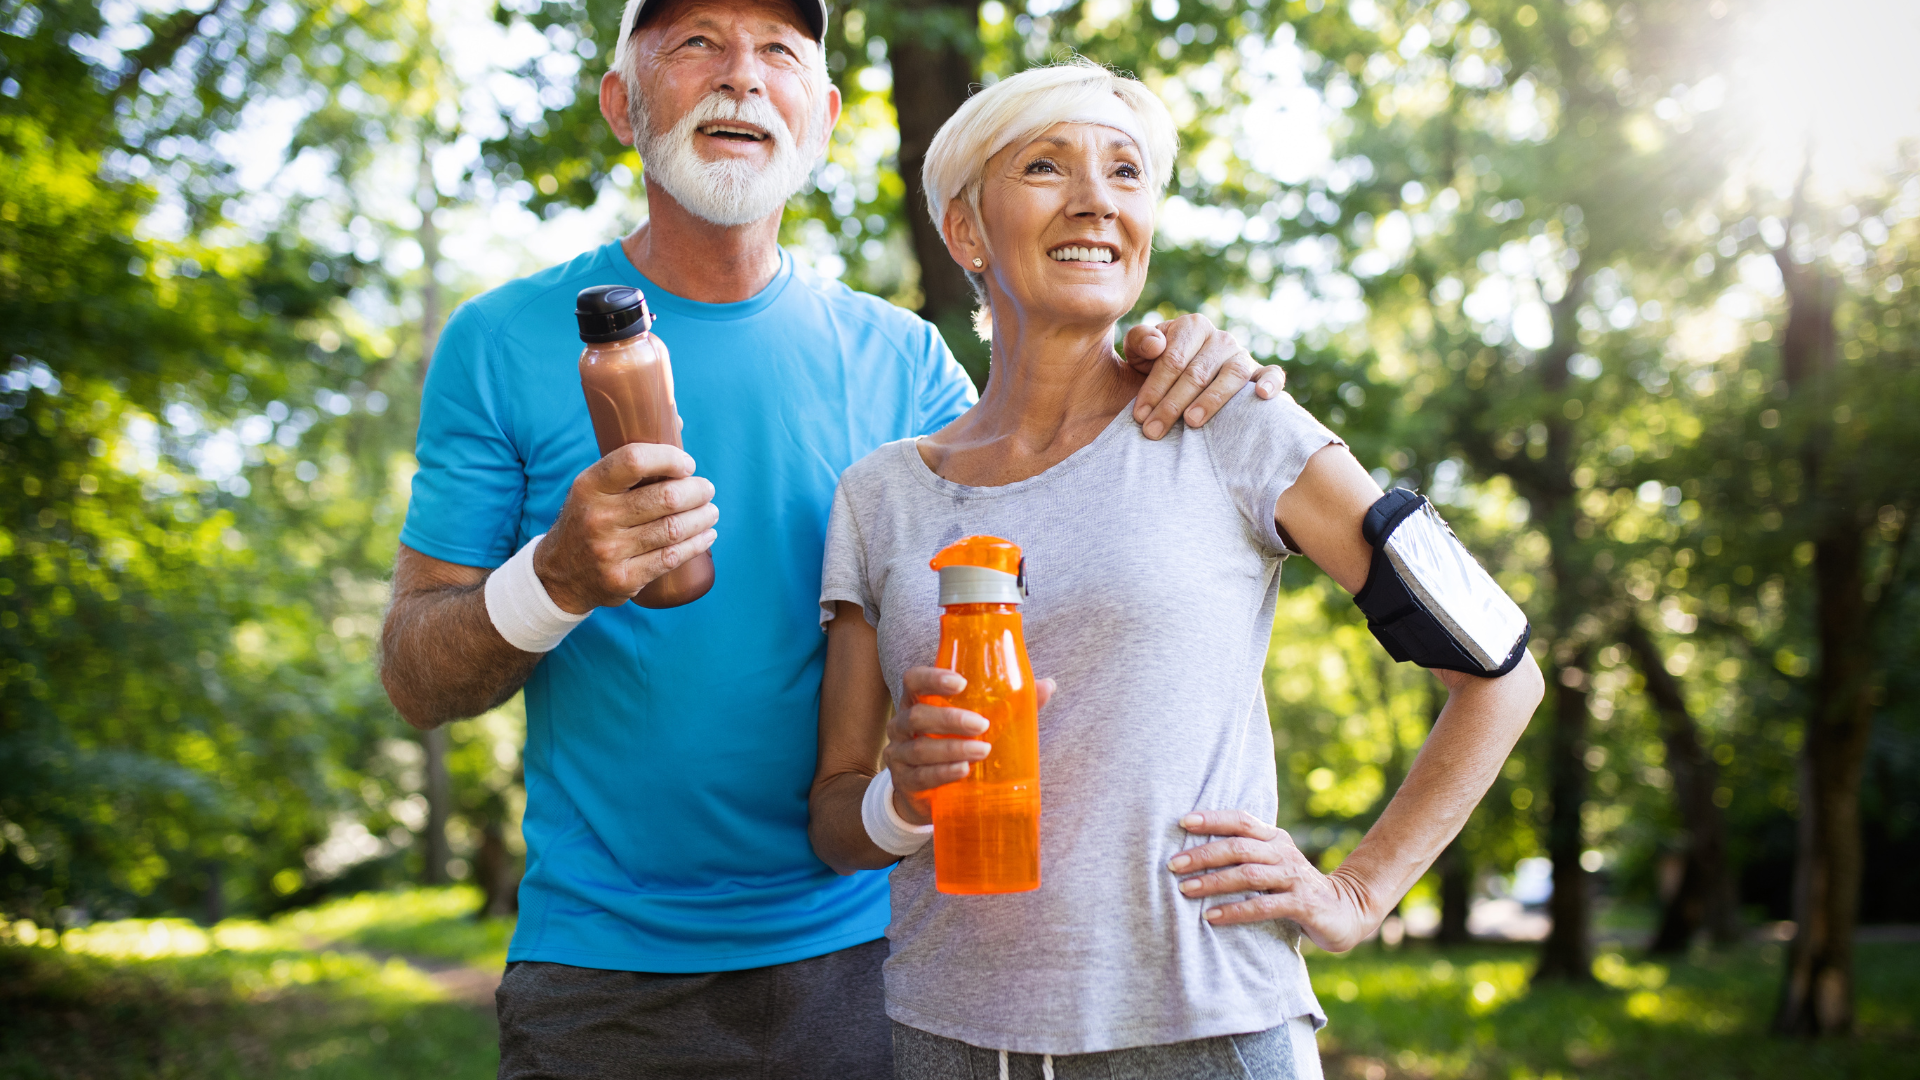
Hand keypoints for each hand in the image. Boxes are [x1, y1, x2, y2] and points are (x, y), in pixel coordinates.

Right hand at [534, 443, 718, 613]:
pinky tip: (707, 535)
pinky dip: (697, 544)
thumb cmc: (588, 519)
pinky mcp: (623, 579)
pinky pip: (671, 558)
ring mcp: (610, 551)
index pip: (634, 460)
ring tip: (712, 511)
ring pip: (673, 529)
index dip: (669, 458)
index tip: (687, 464)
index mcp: (589, 486)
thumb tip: (677, 420)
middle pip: (665, 498)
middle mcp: (598, 517)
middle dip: (697, 491)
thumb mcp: (594, 487)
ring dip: (702, 518)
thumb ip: (631, 460)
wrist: (559, 575)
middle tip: (707, 490)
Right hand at [886, 667, 1054, 825]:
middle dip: (950, 719)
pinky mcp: (904, 782)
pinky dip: (943, 773)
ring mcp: (899, 754)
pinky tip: (963, 770)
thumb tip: (1048, 685)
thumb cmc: (955, 744)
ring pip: (919, 748)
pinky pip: (920, 776)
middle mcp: (902, 724)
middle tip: (982, 724)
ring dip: (952, 749)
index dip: (932, 678)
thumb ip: (1009, 704)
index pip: (913, 680)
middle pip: (917, 715)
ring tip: (982, 751)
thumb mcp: (977, 722)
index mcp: (918, 701)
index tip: (961, 683)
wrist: (929, 792)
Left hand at [1124, 314, 1285, 439]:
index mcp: (1192, 327)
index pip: (1172, 359)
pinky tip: (1262, 396)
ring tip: (1192, 422)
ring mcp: (1242, 355)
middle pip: (1197, 372)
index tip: (1139, 416)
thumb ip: (1139, 342)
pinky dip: (1270, 383)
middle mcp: (1220, 338)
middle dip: (1172, 404)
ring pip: (1231, 376)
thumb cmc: (1157, 368)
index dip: (1154, 388)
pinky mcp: (1260, 372)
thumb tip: (1156, 344)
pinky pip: (1272, 374)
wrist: (1181, 382)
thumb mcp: (1140, 354)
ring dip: (1212, 400)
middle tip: (1154, 431)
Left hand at [1169, 809, 1377, 952]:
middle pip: (1239, 846)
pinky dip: (1235, 910)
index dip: (1213, 819)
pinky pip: (1263, 906)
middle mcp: (1284, 853)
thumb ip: (1245, 855)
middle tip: (1173, 864)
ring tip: (1185, 889)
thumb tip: (1193, 851)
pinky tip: (1211, 917)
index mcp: (1274, 838)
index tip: (1183, 822)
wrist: (1346, 910)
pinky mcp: (1302, 904)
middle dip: (1203, 854)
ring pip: (1248, 874)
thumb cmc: (1295, 887)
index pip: (1241, 821)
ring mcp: (1294, 878)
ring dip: (1214, 881)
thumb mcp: (1273, 864)